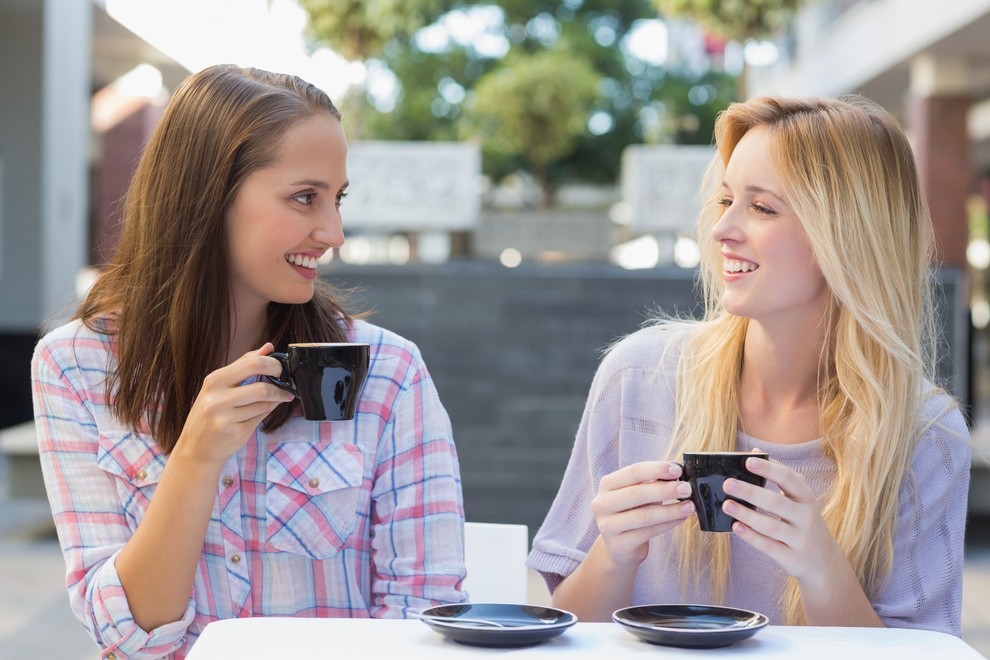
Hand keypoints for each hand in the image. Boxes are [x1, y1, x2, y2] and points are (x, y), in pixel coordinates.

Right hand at [172, 343, 295, 465]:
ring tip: (276, 399)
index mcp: (215, 380)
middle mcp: (217, 399)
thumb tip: (268, 347)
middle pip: (262, 387)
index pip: (252, 363)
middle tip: (287, 386)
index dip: (273, 365)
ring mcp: (226, 418)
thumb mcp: (220, 385)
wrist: (196, 448)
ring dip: (275, 400)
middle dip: (280, 386)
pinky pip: (261, 417)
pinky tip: (261, 412)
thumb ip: (244, 365)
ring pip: (265, 404)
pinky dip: (266, 412)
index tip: (282, 368)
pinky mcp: (236, 433)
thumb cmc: (210, 412)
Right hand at [590, 461, 694, 567]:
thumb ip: (653, 482)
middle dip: (666, 490)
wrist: (619, 548)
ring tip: (689, 506)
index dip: (657, 469)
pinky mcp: (619, 545)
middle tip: (686, 489)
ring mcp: (608, 526)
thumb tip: (677, 472)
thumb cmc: (632, 514)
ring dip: (670, 510)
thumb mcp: (638, 494)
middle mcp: (602, 504)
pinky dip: (667, 524)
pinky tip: (680, 519)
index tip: (678, 470)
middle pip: (637, 493)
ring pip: (644, 515)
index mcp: (607, 485)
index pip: (633, 472)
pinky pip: (648, 533)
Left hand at [721, 457, 842, 583]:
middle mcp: (806, 517)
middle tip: (728, 484)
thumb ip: (779, 477)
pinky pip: (769, 546)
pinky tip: (736, 527)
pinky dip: (751, 537)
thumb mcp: (799, 500)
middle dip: (750, 492)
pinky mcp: (792, 558)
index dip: (769, 469)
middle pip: (776, 502)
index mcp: (806, 498)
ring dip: (746, 515)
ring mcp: (800, 539)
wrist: (824, 562)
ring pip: (771, 526)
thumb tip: (754, 452)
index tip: (748, 460)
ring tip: (727, 505)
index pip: (789, 479)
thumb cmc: (803, 523)